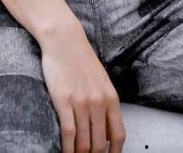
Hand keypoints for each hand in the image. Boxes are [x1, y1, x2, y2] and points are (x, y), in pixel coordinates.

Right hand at [40, 22, 125, 152]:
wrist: (65, 41)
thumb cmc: (82, 60)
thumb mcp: (101, 81)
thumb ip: (106, 104)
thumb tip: (108, 131)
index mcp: (111, 97)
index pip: (118, 134)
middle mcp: (99, 101)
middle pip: (100, 143)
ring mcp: (81, 102)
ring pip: (84, 142)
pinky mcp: (64, 101)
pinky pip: (68, 134)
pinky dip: (67, 149)